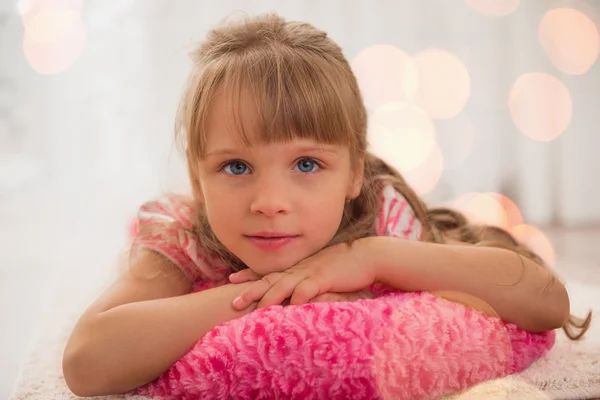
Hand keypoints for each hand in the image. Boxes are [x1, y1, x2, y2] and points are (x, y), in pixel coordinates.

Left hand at [229, 239, 376, 309]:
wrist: (368, 255)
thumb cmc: (346, 266)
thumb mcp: (323, 272)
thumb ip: (309, 281)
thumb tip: (297, 292)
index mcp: (299, 268)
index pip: (270, 272)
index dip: (251, 275)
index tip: (233, 278)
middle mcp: (301, 269)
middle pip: (271, 279)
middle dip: (251, 290)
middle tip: (233, 301)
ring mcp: (312, 273)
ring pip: (285, 285)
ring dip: (269, 296)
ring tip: (256, 308)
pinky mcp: (325, 278)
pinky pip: (309, 288)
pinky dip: (299, 297)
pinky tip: (290, 306)